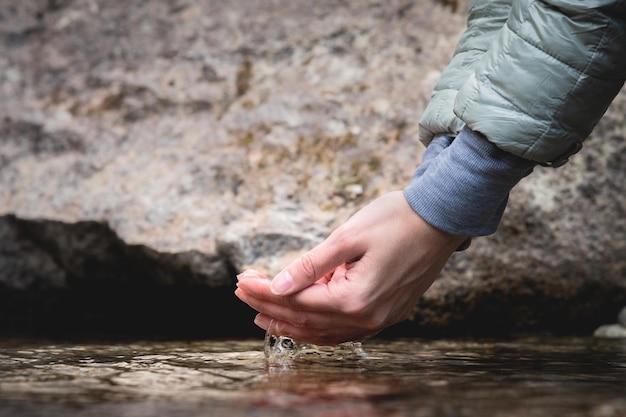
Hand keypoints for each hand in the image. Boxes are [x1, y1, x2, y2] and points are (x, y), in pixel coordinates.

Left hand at [235, 191, 466, 344]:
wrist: (441, 218)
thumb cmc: (396, 220)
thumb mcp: (348, 236)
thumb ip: (311, 265)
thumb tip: (277, 286)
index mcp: (356, 298)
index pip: (297, 301)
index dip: (264, 292)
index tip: (242, 280)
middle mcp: (368, 318)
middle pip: (307, 320)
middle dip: (270, 307)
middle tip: (243, 292)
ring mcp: (380, 320)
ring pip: (325, 332)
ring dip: (291, 323)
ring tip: (263, 315)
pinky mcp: (388, 314)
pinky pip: (345, 332)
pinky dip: (319, 327)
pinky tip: (305, 322)